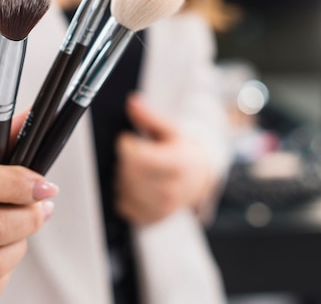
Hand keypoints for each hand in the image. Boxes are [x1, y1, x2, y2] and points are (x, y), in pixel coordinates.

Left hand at [114, 94, 212, 223]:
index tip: (129, 140)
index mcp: (177, 164)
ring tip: (138, 169)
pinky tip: (136, 184)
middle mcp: (171, 190)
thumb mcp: (170, 130)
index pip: (136, 157)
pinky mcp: (152, 218)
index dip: (126, 145)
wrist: (198, 178)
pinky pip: (123, 205)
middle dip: (124, 160)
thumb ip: (149, 117)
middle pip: (127, 172)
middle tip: (135, 154)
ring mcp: (162, 207)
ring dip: (122, 176)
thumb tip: (132, 102)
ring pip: (122, 189)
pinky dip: (123, 194)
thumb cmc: (182, 152)